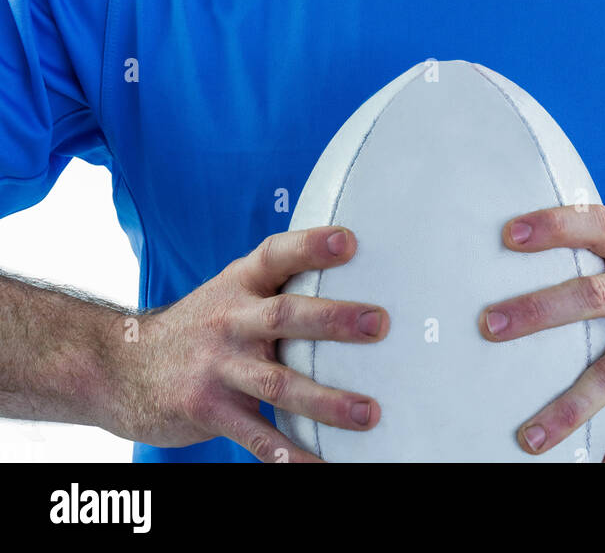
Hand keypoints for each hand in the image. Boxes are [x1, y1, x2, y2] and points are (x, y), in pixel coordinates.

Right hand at [107, 227, 388, 461]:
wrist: (121, 366)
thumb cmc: (198, 327)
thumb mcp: (227, 293)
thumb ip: (274, 287)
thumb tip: (344, 279)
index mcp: (238, 283)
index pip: (276, 254)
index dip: (311, 245)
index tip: (349, 241)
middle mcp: (230, 320)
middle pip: (285, 315)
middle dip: (333, 320)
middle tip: (378, 324)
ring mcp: (218, 367)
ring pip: (278, 384)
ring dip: (327, 401)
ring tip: (369, 413)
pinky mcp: (209, 410)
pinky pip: (257, 438)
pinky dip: (290, 456)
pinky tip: (320, 467)